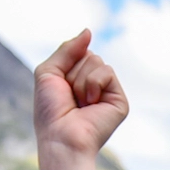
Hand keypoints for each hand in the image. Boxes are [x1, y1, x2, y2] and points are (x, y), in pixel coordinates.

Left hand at [35, 30, 129, 169]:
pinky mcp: (119, 100)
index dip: (65, 65)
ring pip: (97, 61)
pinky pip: (107, 71)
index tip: (60, 89)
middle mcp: (95, 86)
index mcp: (79, 80)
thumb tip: (89, 31)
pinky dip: (93, 84)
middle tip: (70, 99)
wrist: (61, 138)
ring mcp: (108, 93)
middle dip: (73, 73)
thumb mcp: (49, 72)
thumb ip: (67, 49)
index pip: (78, 52)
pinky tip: (90, 104)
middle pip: (89, 54)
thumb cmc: (50, 112)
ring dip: (80, 81)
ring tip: (80, 103)